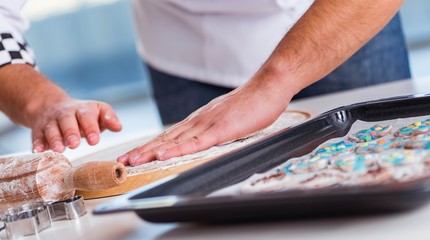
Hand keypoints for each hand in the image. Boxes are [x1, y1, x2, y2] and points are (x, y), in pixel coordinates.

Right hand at [30, 99, 121, 152]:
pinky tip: (39, 152)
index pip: (87, 117)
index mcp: (82, 110)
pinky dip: (37, 144)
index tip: (95, 140)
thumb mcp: (97, 110)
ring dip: (55, 139)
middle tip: (75, 144)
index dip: (91, 128)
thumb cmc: (82, 113)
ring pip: (51, 129)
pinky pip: (36, 136)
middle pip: (67, 121)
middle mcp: (65, 114)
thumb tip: (119, 127)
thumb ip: (109, 118)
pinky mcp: (39, 129)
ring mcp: (51, 121)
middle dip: (71, 133)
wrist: (51, 104)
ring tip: (60, 150)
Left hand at [117, 78, 292, 165]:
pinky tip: (163, 155)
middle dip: (144, 150)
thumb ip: (214, 128)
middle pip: (166, 138)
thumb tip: (206, 139)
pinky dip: (177, 149)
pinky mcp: (220, 129)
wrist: (268, 86)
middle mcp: (198, 120)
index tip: (136, 154)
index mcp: (200, 119)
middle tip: (124, 159)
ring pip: (175, 140)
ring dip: (152, 151)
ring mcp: (208, 124)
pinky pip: (195, 142)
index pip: (171, 135)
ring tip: (134, 160)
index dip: (152, 145)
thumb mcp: (228, 117)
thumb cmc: (252, 103)